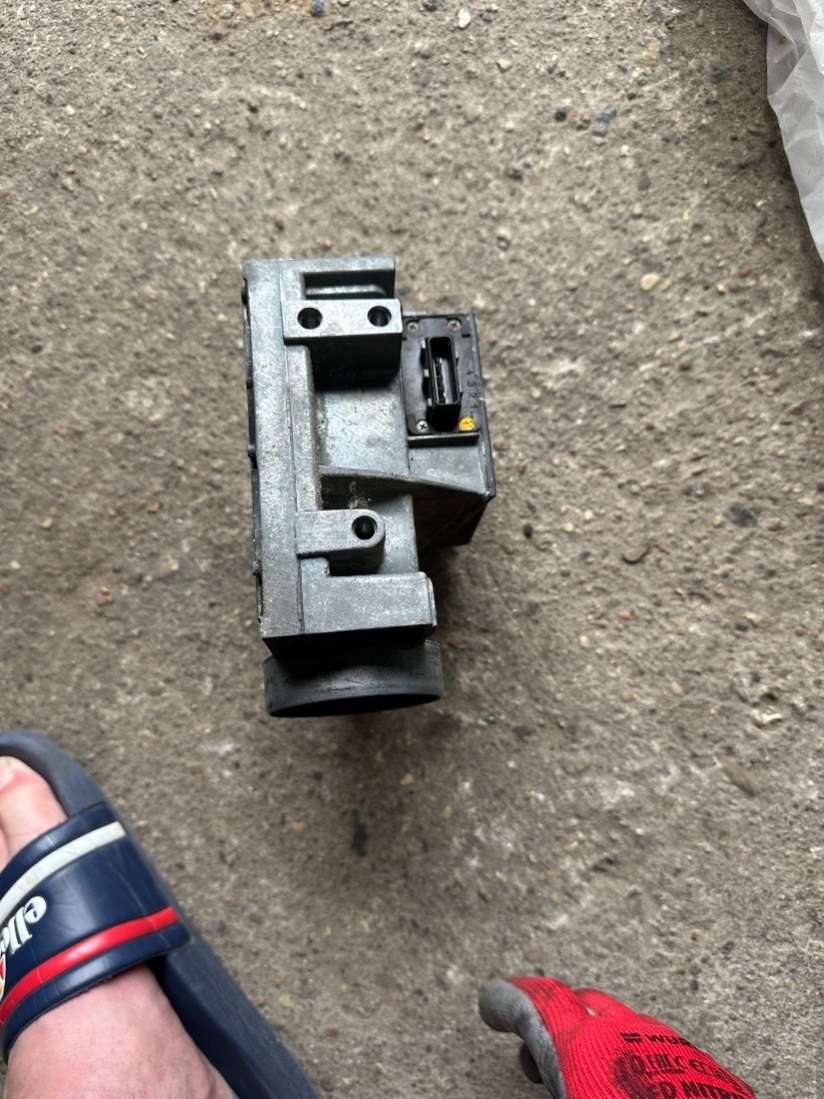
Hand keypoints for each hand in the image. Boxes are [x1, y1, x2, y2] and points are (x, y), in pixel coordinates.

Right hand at [479, 977, 754, 1098]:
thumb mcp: (575, 1090)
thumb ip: (554, 1075)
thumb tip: (541, 1066)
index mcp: (586, 1047)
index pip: (537, 1003)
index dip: (508, 1000)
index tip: (490, 1003)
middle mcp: (626, 1032)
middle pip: (583, 1005)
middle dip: (557, 1021)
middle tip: (539, 1061)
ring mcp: (669, 1045)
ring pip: (624, 1026)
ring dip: (600, 1041)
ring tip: (591, 1078)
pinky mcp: (704, 1067)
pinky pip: (657, 1049)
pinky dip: (636, 1060)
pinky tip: (635, 1090)